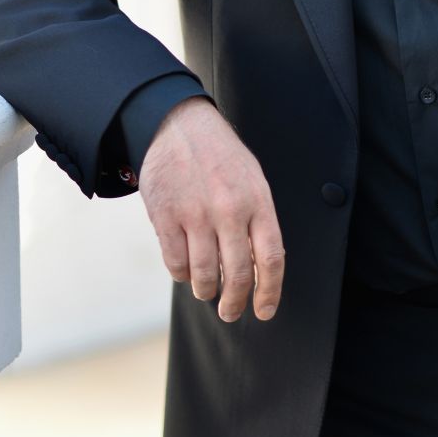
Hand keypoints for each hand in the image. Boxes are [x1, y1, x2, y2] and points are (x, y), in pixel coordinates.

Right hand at [138, 97, 284, 322]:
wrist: (178, 125)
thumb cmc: (220, 156)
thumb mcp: (252, 179)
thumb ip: (258, 220)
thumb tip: (261, 267)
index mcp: (258, 201)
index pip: (271, 258)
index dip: (270, 291)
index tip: (265, 310)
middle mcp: (229, 210)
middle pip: (238, 275)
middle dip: (235, 302)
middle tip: (230, 311)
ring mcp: (196, 215)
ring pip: (204, 275)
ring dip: (206, 291)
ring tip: (207, 290)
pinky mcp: (166, 218)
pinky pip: (175, 264)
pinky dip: (181, 274)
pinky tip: (185, 268)